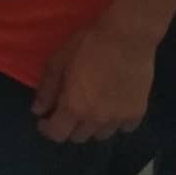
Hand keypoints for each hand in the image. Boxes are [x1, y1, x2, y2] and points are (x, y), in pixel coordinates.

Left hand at [32, 22, 154, 143]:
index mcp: (74, 107)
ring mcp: (119, 118)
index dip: (47, 129)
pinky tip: (112, 108)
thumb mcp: (58, 61)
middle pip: (79, 137)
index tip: (44, 119)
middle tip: (66, 110)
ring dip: (91, 126)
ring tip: (89, 109)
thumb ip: (47, 89)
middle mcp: (97, 119)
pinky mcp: (138, 113)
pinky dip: (115, 123)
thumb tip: (37, 110)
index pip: (57, 134)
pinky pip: (124, 128)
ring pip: (101, 135)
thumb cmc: (88, 45)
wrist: (127, 37)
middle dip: (68, 127)